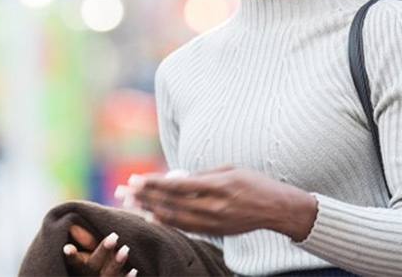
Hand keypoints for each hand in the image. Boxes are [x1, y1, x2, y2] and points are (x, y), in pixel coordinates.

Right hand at [63, 224, 136, 275]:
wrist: (103, 276)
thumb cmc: (95, 263)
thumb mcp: (88, 254)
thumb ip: (84, 241)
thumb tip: (73, 226)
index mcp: (81, 269)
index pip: (75, 262)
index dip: (71, 256)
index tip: (67, 247)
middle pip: (93, 267)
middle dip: (103, 251)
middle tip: (114, 236)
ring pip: (108, 276)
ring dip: (116, 263)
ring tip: (126, 249)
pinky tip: (134, 270)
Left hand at [132, 166, 317, 239]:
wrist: (277, 209)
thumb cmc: (253, 183)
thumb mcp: (229, 169)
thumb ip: (202, 175)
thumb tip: (176, 177)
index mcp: (217, 185)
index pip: (177, 185)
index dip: (153, 184)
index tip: (135, 180)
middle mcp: (213, 206)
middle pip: (171, 203)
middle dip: (145, 197)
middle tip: (123, 192)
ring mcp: (214, 222)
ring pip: (175, 218)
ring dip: (150, 210)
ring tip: (132, 205)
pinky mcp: (215, 232)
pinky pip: (186, 228)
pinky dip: (167, 222)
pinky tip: (153, 218)